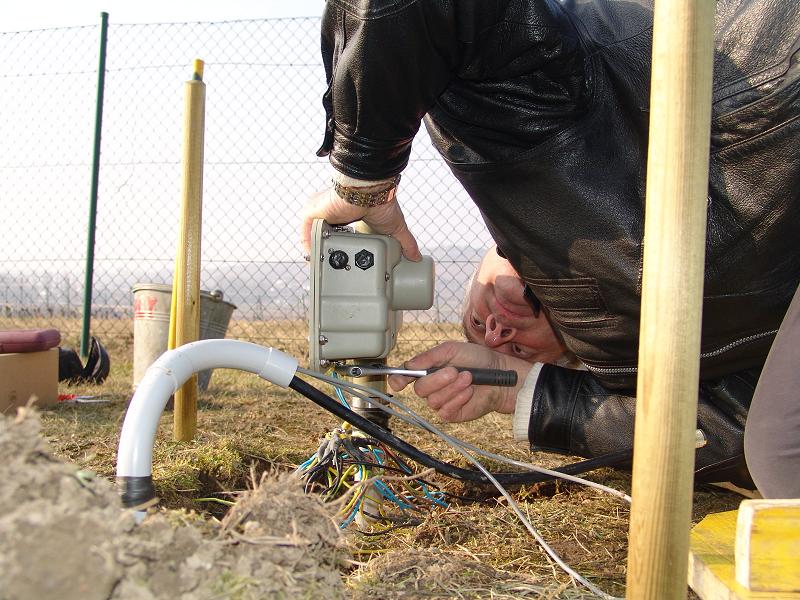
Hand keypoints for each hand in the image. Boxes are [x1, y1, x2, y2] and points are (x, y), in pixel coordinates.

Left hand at [300, 186, 421, 260]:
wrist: (369, 192)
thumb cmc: (381, 202)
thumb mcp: (394, 227)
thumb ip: (405, 242)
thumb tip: (416, 258)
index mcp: (346, 212)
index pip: (338, 230)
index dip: (338, 244)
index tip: (343, 258)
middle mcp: (330, 211)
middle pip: (323, 234)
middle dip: (326, 249)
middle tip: (332, 266)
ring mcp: (320, 211)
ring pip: (313, 234)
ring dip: (316, 249)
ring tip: (322, 266)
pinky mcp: (312, 212)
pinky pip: (304, 232)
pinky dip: (307, 246)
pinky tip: (312, 258)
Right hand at [388, 341, 533, 422]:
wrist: (499, 375)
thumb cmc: (477, 359)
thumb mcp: (452, 349)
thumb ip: (430, 357)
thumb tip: (409, 366)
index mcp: (427, 370)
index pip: (402, 378)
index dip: (397, 380)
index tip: (398, 382)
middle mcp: (431, 387)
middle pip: (419, 389)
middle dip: (437, 379)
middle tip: (455, 371)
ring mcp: (440, 401)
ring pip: (433, 400)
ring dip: (452, 388)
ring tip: (469, 378)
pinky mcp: (451, 413)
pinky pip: (445, 409)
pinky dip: (458, 398)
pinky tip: (469, 391)